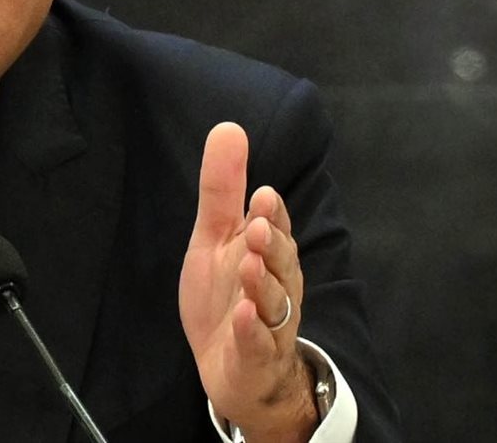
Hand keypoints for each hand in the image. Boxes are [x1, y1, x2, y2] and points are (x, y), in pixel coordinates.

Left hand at [179, 122, 316, 441]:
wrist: (232, 368)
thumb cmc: (228, 294)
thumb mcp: (216, 238)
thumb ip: (222, 189)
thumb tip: (228, 127)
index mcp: (267, 254)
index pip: (276, 228)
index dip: (271, 214)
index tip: (261, 195)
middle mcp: (276, 285)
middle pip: (281, 263)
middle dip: (272, 244)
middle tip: (258, 226)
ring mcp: (269, 323)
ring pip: (274, 303)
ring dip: (263, 284)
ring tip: (250, 266)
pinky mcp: (256, 357)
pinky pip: (258, 344)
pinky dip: (250, 330)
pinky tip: (241, 316)